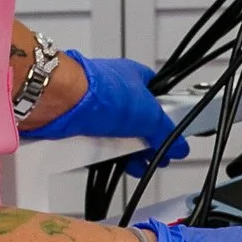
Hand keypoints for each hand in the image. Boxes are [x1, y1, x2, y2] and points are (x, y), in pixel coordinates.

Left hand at [20, 52, 188, 176]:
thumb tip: (180, 145)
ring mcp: (96, 110)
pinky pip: (97, 145)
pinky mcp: (79, 128)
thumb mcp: (148, 114)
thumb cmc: (100, 92)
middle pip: (137, 122)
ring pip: (117, 137)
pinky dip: (104, 155)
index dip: (166, 116)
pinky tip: (111, 161)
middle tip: (153, 156)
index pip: (158, 96)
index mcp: (135, 77)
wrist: (61, 101)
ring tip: (133, 164)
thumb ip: (166, 131)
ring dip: (126, 152)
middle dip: (146, 142)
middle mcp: (115, 92)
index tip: (172, 135)